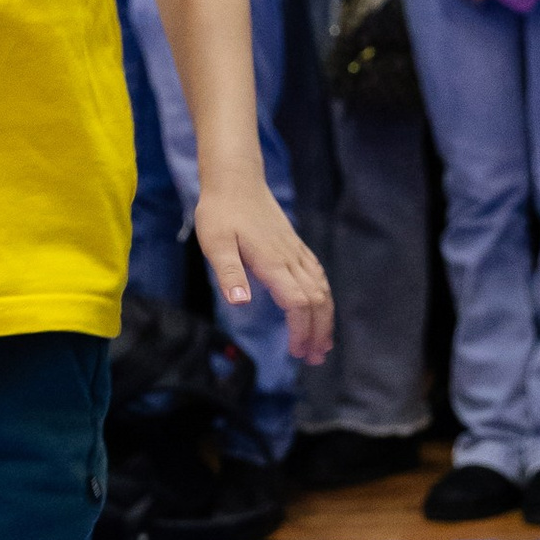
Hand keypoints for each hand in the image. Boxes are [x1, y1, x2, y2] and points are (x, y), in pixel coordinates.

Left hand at [194, 184, 334, 364]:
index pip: (297, 303)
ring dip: (324, 318)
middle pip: (316, 300)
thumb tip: (241, 303)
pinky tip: (320, 309)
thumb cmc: (220, 212)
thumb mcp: (215, 243)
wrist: (235, 180)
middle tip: (313, 359)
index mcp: (272, 262)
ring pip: (321, 288)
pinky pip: (317, 275)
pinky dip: (323, 297)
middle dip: (319, 331)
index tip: (296, 352)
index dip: (301, 330)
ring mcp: (295, 251)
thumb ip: (229, 273)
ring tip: (322, 344)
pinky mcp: (294, 246)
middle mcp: (289, 258)